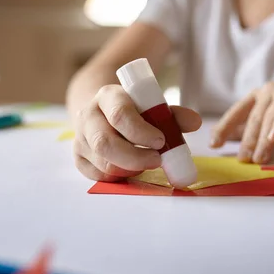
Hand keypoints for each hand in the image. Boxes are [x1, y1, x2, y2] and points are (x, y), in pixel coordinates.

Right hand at [74, 84, 201, 181]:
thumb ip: (173, 114)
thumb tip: (195, 122)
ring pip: (102, 163)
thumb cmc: (134, 109)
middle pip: (105, 143)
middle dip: (135, 157)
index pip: (120, 115)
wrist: (103, 111)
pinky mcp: (78, 156)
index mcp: (107, 96)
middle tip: (157, 160)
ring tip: (146, 162)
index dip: (141, 132)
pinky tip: (130, 168)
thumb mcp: (151, 105)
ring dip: (129, 168)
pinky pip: (97, 175)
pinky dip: (118, 177)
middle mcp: (88, 115)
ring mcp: (80, 138)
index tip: (161, 141)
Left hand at [210, 83, 273, 163]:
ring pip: (269, 117)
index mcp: (257, 96)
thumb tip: (223, 141)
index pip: (236, 112)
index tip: (214, 144)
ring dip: (262, 140)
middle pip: (253, 118)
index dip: (224, 128)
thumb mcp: (270, 131)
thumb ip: (249, 132)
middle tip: (244, 160)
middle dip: (246, 140)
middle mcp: (269, 90)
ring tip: (259, 158)